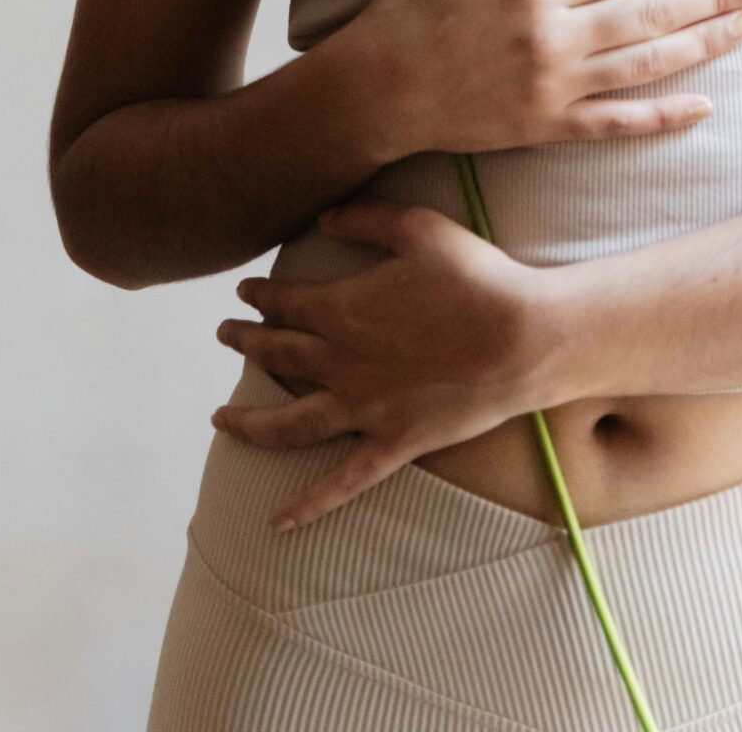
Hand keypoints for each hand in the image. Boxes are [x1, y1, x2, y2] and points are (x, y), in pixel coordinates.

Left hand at [210, 197, 549, 528]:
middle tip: (225, 334)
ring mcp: (365, 411)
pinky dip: (308, 505)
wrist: (522, 339)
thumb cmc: (475, 277)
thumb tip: (321, 219)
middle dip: (246, 342)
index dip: (260, 296)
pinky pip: (342, 483)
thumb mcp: (417, 227)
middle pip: (279, 355)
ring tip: (218, 417)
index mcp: (342, 311)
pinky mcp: (394, 444)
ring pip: (290, 424)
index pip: (284, 303)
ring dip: (250, 420)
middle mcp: (342, 364)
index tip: (246, 291)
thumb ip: (364, 219)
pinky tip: (277, 523)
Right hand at [356, 0, 741, 156]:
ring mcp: (555, 88)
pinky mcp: (547, 128)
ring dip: (705, 46)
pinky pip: (617, 123)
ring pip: (648, 66)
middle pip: (654, 14)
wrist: (375, 90)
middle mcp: (555, 38)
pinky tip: (705, 107)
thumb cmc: (413, 9)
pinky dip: (664, 117)